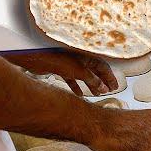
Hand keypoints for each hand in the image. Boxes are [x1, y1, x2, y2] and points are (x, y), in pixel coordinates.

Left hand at [3, 50, 117, 95]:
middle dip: (102, 82)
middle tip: (108, 91)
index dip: (110, 78)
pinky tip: (78, 94)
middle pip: (95, 72)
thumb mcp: (79, 71)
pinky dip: (76, 86)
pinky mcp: (61, 69)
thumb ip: (92, 80)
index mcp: (87, 56)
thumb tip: (102, 87)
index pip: (103, 68)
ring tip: (96, 94)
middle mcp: (80, 59)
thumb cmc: (58, 58)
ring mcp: (70, 64)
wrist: (36, 57)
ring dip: (90, 85)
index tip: (115, 87)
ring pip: (84, 76)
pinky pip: (72, 79)